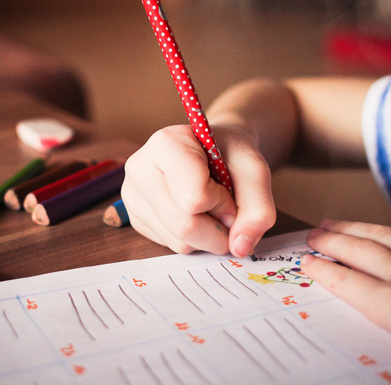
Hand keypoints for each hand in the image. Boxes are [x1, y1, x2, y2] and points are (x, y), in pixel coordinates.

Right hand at [121, 124, 274, 256]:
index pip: (194, 198)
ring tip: (210, 207)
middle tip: (228, 210)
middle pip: (184, 225)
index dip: (222, 203)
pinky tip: (194, 214)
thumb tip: (240, 248)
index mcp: (165, 144)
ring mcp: (132, 196)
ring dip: (207, 236)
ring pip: (178, 241)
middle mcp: (139, 168)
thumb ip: (258, 208)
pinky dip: (193, 239)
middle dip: (218, 229)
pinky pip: (170, 246)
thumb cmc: (230, 154)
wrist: (214, 150)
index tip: (228, 187)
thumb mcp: (255, 170)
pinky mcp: (135, 219)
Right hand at [301, 220, 390, 355]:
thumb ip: (388, 321)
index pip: (345, 281)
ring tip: (334, 223)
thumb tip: (369, 308)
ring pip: (382, 235)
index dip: (321, 269)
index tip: (305, 262)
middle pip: (358, 251)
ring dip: (353, 227)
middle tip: (313, 235)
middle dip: (330, 241)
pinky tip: (386, 231)